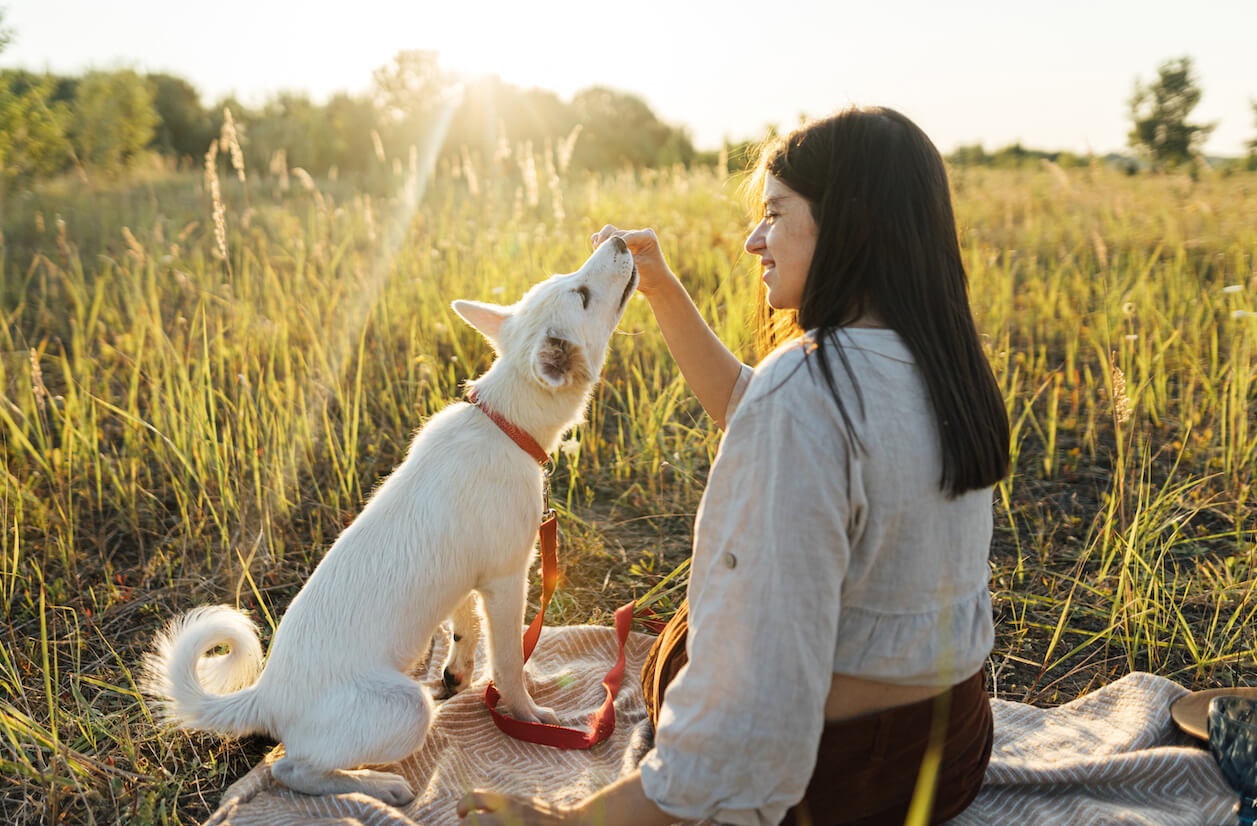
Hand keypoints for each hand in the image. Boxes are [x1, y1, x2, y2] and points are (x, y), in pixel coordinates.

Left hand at [457, 790, 573, 824]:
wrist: (570, 825)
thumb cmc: (543, 815)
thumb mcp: (521, 802)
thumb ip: (500, 804)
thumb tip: (476, 809)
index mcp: (507, 801)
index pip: (473, 798)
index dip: (461, 806)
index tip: (461, 814)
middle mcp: (506, 815)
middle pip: (470, 823)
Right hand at [590, 224, 676, 299]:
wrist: (655, 283)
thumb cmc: (651, 275)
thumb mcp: (639, 267)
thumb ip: (624, 258)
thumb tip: (605, 253)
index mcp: (646, 236)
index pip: (627, 236)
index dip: (616, 244)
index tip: (606, 254)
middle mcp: (636, 234)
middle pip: (616, 233)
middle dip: (608, 243)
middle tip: (601, 255)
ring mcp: (627, 237)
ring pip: (609, 232)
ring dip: (602, 240)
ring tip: (597, 251)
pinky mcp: (619, 243)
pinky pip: (606, 237)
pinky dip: (599, 241)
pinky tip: (596, 248)